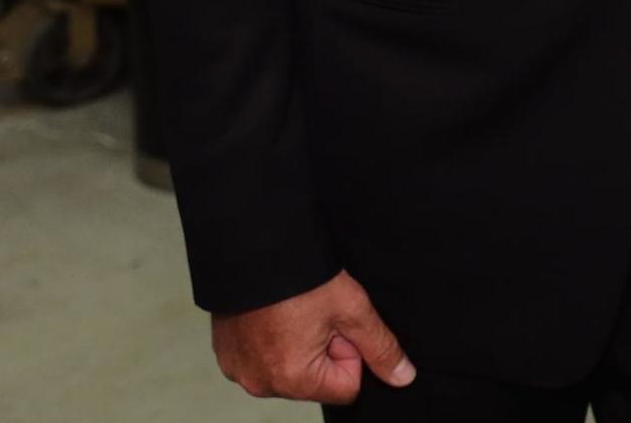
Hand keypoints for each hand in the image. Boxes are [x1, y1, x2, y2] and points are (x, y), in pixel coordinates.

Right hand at [211, 269, 414, 404]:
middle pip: (316, 381)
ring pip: (290, 369)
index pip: (347, 387)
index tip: (337, 322)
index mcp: (292, 378)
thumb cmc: (299, 273)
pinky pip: (263, 358)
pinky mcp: (227, 355)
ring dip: (298, 344)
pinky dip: (272, 339)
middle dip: (323, 348)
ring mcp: (240, 370)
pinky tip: (272, 312)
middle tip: (313, 312)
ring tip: (292, 308)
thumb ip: (380, 347)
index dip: (351, 351)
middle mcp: (261, 383)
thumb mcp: (352, 308)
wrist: (252, 244)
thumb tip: (403, 376)